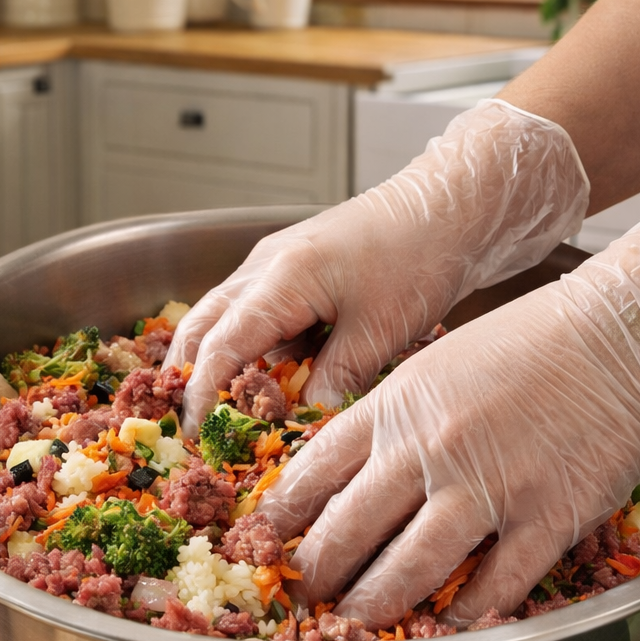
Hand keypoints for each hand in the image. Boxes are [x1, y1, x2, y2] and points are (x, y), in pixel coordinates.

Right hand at [167, 99, 589, 422]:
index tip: (198, 433)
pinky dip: (253, 349)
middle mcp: (264, 267)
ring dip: (219, 362)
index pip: (220, 345)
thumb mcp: (381, 331)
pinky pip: (254, 314)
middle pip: (199, 326)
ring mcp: (274, 264)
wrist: (449, 207)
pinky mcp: (291, 270)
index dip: (203, 393)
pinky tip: (276, 380)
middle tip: (195, 424)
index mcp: (282, 278)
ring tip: (229, 409)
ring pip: (222, 318)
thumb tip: (306, 426)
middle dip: (189, 376)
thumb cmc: (420, 257)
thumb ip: (337, 380)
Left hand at [259, 197, 639, 629]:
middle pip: (347, 531)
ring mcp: (487, 488)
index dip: (280, 518)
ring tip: (353, 625)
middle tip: (300, 598)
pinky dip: (464, 615)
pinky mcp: (546, 519)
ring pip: (409, 568)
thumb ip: (388, 421)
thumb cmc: (526, 346)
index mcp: (394, 408)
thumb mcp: (433, 368)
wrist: (621, 336)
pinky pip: (493, 586)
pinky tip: (446, 628)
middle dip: (315, 575)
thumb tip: (343, 476)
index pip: (313, 473)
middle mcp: (428, 450)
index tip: (260, 545)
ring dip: (373, 605)